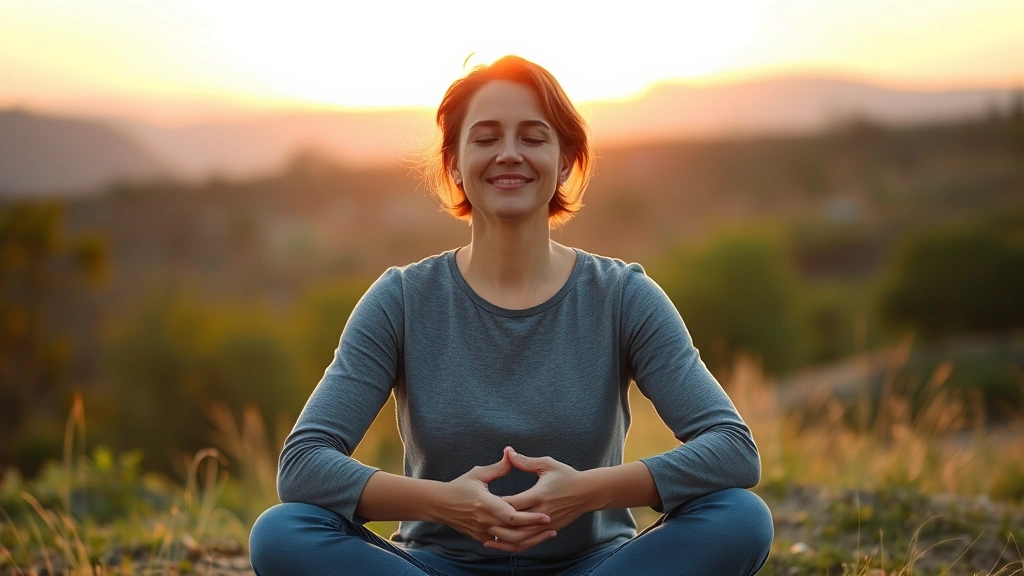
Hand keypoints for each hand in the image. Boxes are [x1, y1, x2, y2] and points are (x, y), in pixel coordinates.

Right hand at [435, 450, 553, 547]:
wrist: (439, 504)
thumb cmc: (459, 486)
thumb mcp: (478, 473)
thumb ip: (498, 467)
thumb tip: (511, 454)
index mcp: (485, 504)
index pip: (512, 516)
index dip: (530, 518)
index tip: (546, 515)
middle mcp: (484, 521)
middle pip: (514, 534)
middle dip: (534, 532)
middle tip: (551, 526)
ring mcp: (482, 532)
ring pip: (510, 543)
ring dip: (529, 540)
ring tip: (545, 534)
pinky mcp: (480, 538)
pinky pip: (502, 545)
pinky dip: (517, 543)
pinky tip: (530, 537)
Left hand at [483, 448, 587, 552]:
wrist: (587, 492)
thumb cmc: (566, 475)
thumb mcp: (547, 464)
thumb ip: (525, 461)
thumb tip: (508, 452)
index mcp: (538, 495)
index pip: (512, 504)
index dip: (495, 506)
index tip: (480, 503)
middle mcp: (541, 512)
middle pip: (513, 524)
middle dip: (496, 525)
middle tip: (478, 523)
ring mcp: (546, 524)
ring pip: (521, 538)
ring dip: (503, 539)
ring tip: (486, 538)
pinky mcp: (550, 530)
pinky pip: (530, 542)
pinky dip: (516, 545)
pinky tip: (504, 544)